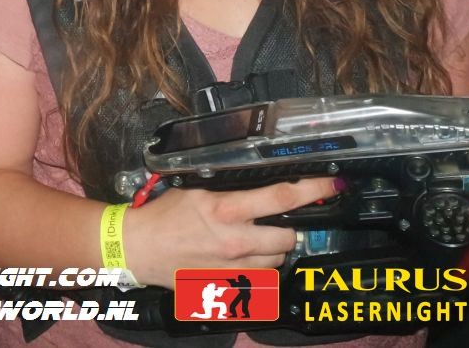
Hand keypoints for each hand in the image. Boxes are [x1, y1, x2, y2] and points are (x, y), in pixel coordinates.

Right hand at [126, 177, 343, 286]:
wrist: (137, 248)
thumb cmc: (163, 215)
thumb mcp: (196, 189)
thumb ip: (228, 188)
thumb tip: (258, 182)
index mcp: (227, 210)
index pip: (281, 198)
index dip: (312, 191)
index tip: (332, 186)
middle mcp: (235, 241)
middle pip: (287, 240)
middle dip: (287, 231)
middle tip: (276, 224)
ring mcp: (231, 269)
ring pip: (275, 263)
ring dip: (272, 253)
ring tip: (254, 243)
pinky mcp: (225, 287)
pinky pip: (256, 283)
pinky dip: (255, 272)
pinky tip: (240, 262)